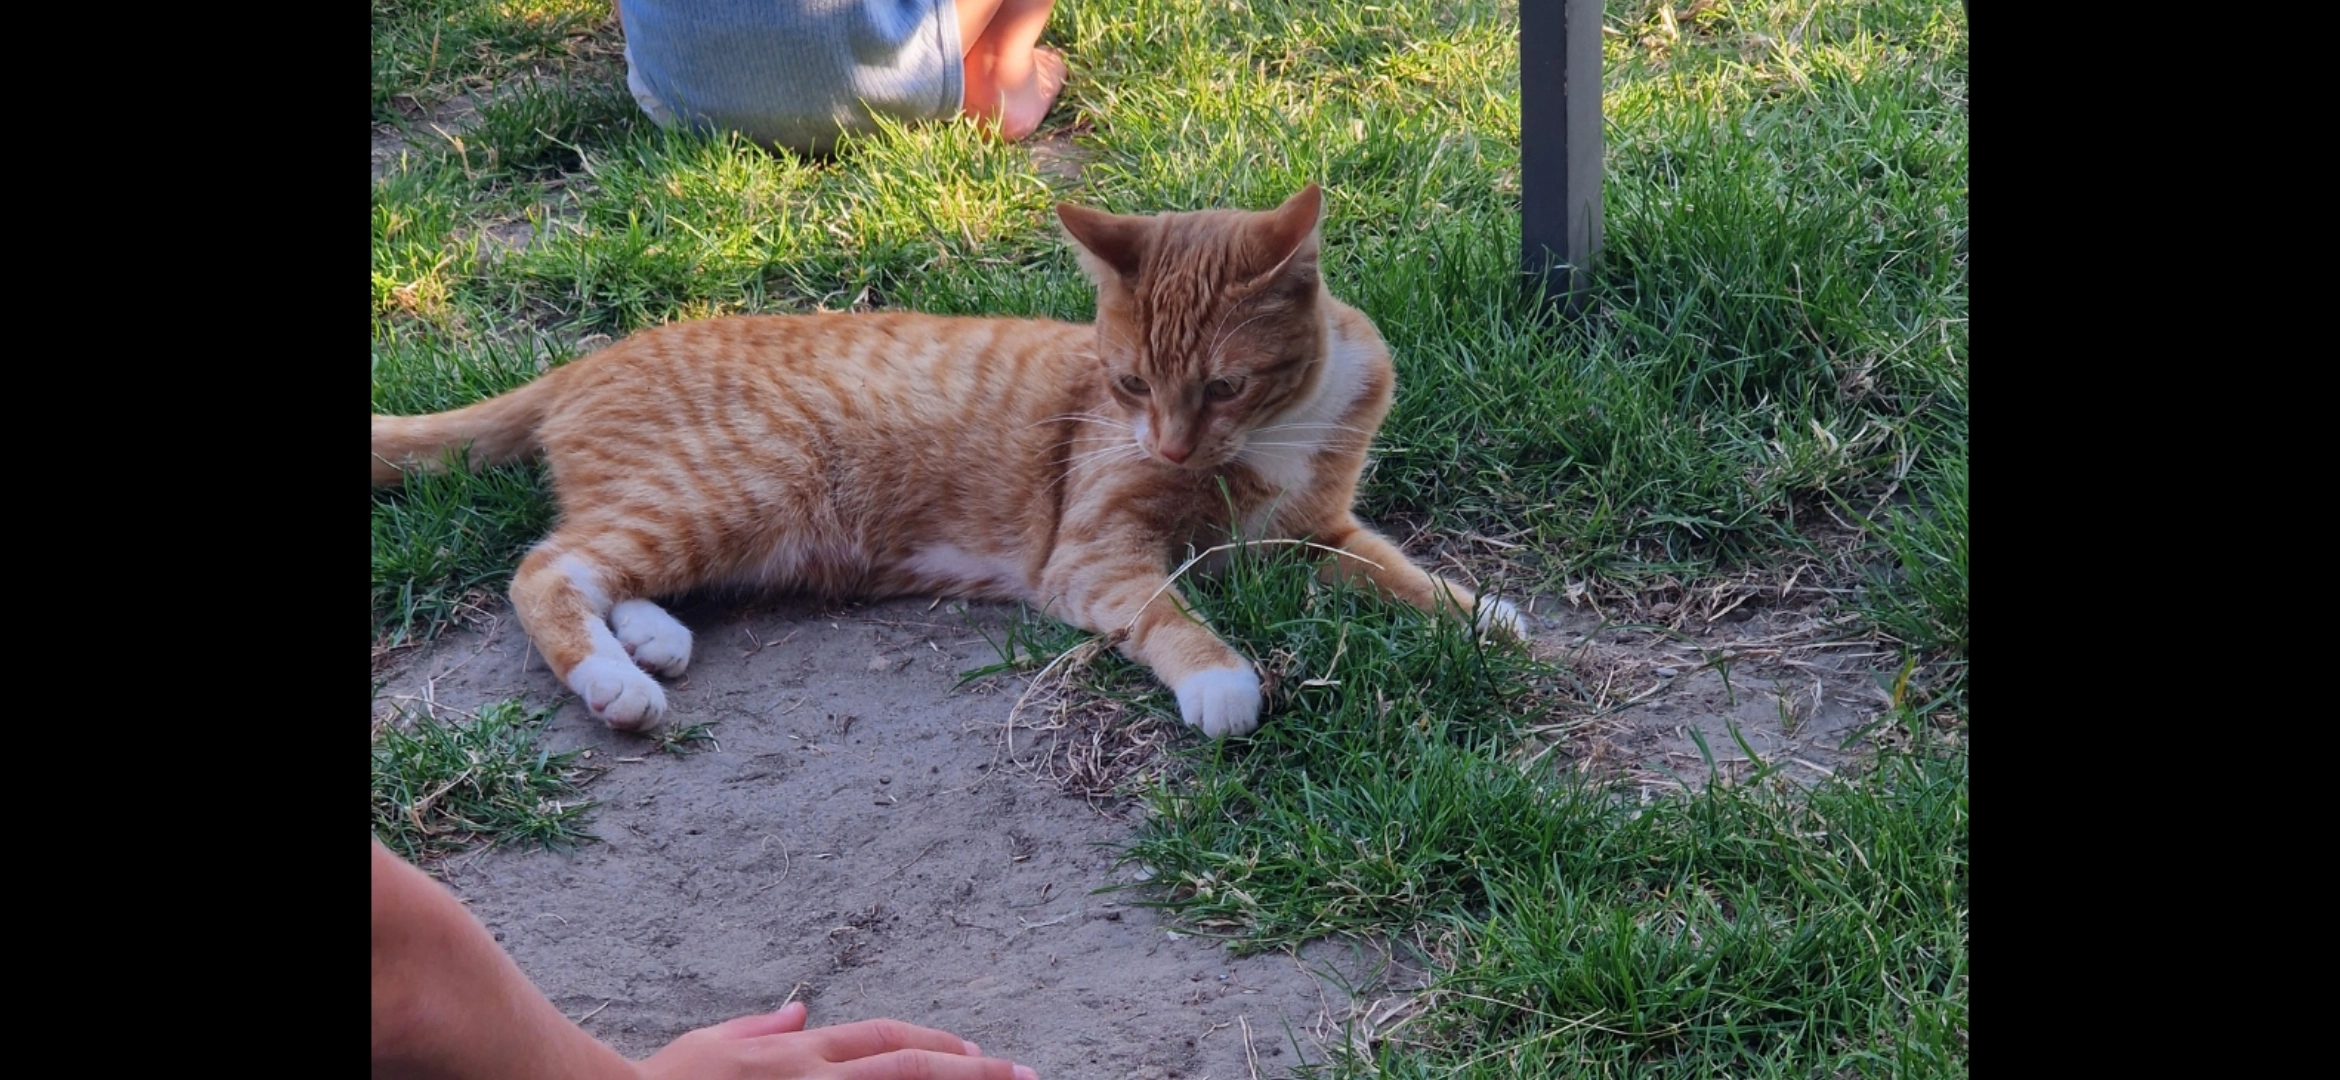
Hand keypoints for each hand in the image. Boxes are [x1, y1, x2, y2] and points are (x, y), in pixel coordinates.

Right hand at [637, 1001, 1037, 1079]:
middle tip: (1027, 1074)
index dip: (933, 1045)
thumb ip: (761, 1026)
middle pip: (909, 1070)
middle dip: (974, 1072)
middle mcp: (812, 1079)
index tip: (975, 1052)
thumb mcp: (711, 1043)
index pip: (882, 1041)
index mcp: (796, 1054)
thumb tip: (799, 1009)